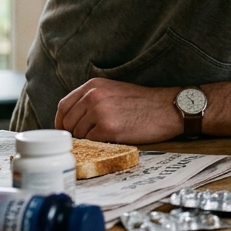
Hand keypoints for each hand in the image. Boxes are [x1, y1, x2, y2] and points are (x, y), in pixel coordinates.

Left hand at [54, 78, 181, 143]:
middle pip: (68, 123)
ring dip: (89, 140)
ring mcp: (99, 112)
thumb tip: (72, 121)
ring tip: (108, 136)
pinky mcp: (108, 128)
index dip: (61, 122)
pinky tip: (114, 139)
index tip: (66, 132)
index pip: (63, 106)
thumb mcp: (114, 91)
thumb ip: (92, 100)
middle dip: (76, 134)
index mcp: (93, 85)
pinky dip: (99, 144)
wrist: (169, 108)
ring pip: (79, 135)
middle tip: (89, 139)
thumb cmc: (144, 103)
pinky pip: (91, 142)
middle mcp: (93, 96)